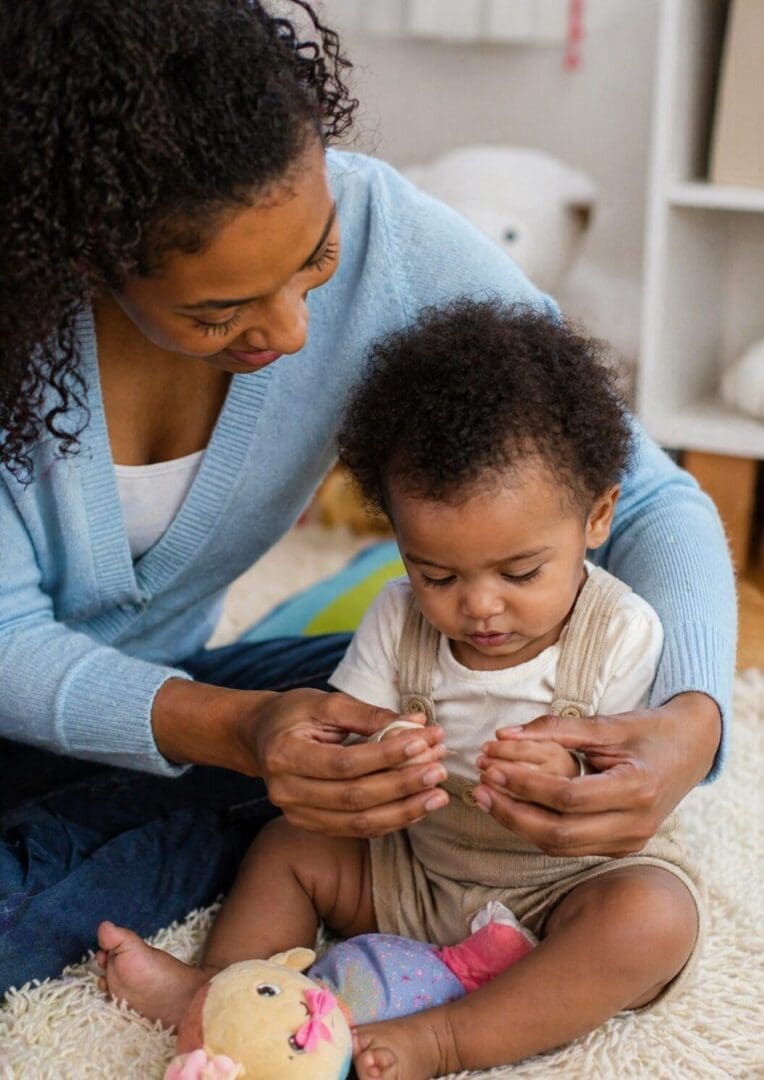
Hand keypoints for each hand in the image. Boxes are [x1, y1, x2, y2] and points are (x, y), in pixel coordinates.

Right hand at [247, 689, 448, 837]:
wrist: (261, 737)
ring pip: (359, 821)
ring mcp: (297, 815)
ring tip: (438, 794)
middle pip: (354, 796)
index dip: (387, 755)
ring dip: (405, 809)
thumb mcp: (326, 703)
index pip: (345, 762)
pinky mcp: (312, 826)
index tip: (423, 740)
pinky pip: (358, 829)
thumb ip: (369, 715)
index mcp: (285, 754)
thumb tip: (417, 722)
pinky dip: (392, 820)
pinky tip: (419, 807)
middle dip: (403, 783)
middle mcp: (286, 792)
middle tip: (440, 768)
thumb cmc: (294, 714)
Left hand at [474, 692, 720, 856]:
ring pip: (561, 846)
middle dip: (513, 812)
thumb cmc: (649, 730)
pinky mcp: (620, 847)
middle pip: (560, 833)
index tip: (491, 766)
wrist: (691, 750)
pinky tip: (512, 809)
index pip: (568, 797)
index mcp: (636, 788)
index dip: (525, 784)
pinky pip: (570, 846)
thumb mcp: (607, 723)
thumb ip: (556, 729)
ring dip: (519, 824)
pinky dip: (537, 830)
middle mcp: (636, 824)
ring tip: (486, 798)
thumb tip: (503, 734)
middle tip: (479, 788)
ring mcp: (630, 842)